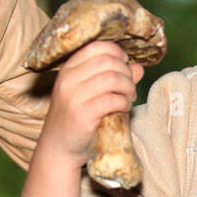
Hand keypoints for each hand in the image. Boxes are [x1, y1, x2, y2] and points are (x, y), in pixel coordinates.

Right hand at [37, 40, 144, 167]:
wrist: (59, 148)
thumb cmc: (77, 120)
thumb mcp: (91, 94)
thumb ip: (113, 78)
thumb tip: (138, 68)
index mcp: (68, 70)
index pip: (96, 47)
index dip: (116, 53)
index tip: (125, 65)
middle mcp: (68, 80)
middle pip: (108, 61)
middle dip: (126, 73)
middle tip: (130, 87)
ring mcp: (73, 97)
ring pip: (112, 79)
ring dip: (128, 88)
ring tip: (129, 98)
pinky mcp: (82, 115)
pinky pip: (112, 100)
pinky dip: (124, 103)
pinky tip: (124, 108)